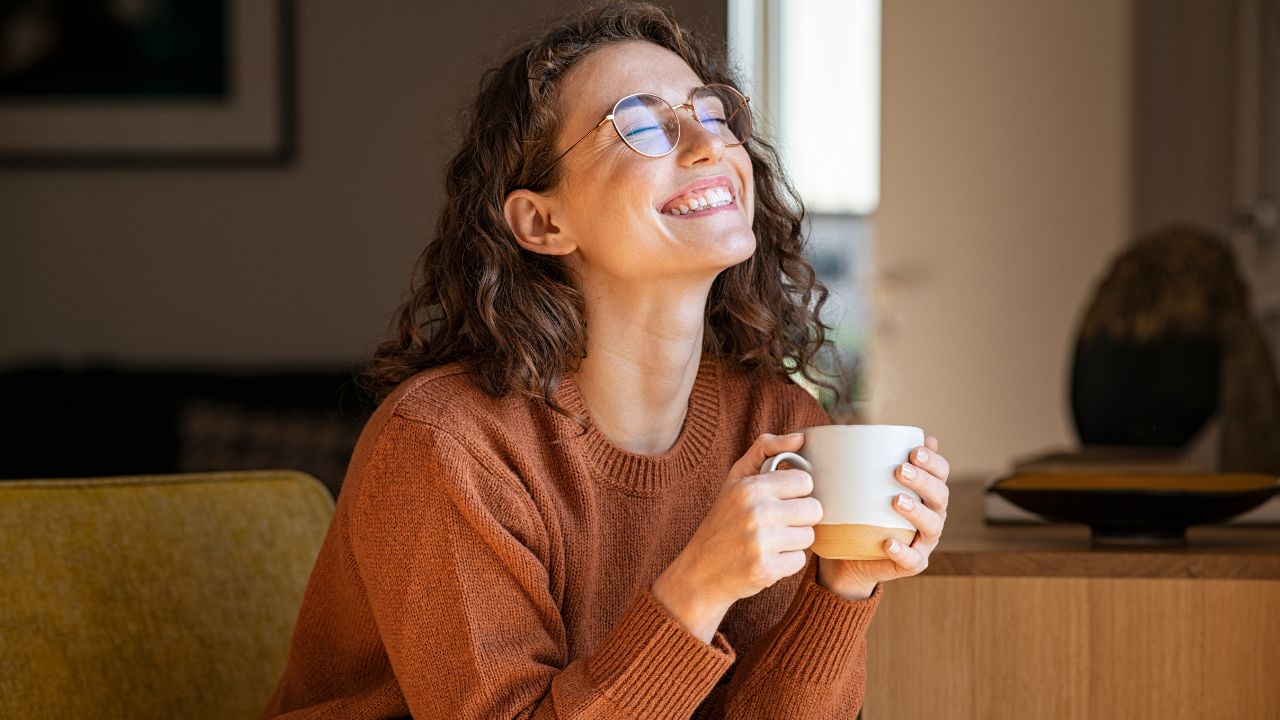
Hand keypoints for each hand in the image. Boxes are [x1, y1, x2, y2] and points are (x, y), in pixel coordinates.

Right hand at [653, 432, 822, 640]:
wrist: (700, 571)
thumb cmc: (723, 521)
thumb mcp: (736, 479)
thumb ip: (765, 450)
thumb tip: (800, 437)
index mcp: (751, 487)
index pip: (805, 482)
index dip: (796, 492)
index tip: (781, 499)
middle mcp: (757, 512)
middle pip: (814, 509)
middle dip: (800, 517)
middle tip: (778, 522)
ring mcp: (762, 543)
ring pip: (809, 536)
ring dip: (794, 540)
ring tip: (770, 541)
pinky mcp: (767, 570)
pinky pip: (800, 560)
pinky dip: (787, 562)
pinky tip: (767, 558)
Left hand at [817, 434, 949, 598]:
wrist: (849, 555)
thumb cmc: (860, 511)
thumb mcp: (862, 484)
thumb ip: (866, 460)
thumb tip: (854, 429)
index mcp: (926, 492)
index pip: (941, 473)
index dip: (933, 461)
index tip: (914, 450)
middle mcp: (932, 514)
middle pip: (940, 495)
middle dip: (923, 480)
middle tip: (900, 470)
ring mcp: (924, 541)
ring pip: (932, 526)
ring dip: (917, 512)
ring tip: (896, 501)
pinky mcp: (912, 563)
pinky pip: (913, 560)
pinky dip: (903, 551)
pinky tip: (889, 543)